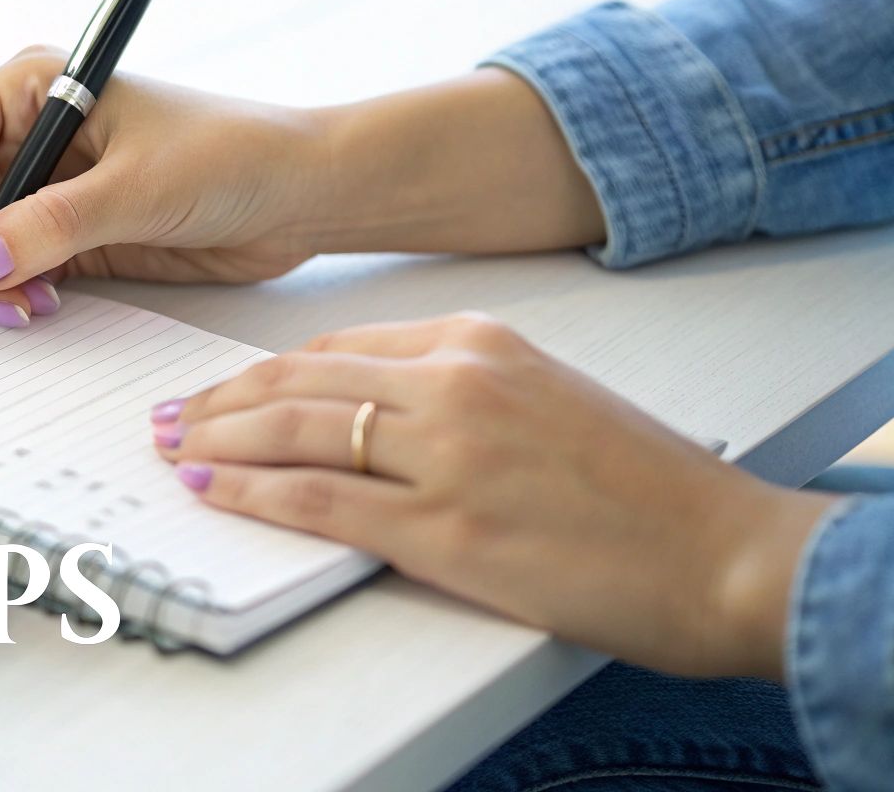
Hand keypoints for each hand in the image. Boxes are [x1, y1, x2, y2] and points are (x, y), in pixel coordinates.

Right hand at [0, 51, 606, 328]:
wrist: (306, 196)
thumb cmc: (235, 157)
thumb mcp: (137, 190)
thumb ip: (50, 226)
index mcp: (35, 88)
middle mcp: (33, 133)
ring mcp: (52, 187)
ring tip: (25, 308)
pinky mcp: (74, 234)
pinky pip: (16, 267)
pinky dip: (15, 293)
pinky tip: (42, 306)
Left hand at [154, 312, 835, 678]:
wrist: (724, 552)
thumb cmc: (642, 486)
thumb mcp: (547, 399)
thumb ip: (457, 394)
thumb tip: (368, 413)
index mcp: (479, 341)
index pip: (337, 346)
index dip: (265, 372)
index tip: (223, 390)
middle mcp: (454, 383)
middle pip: (301, 379)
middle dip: (221, 399)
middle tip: (169, 416)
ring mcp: (447, 455)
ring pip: (296, 430)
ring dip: (219, 439)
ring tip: (174, 450)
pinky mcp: (447, 529)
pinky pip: (321, 501)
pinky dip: (255, 495)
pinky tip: (216, 493)